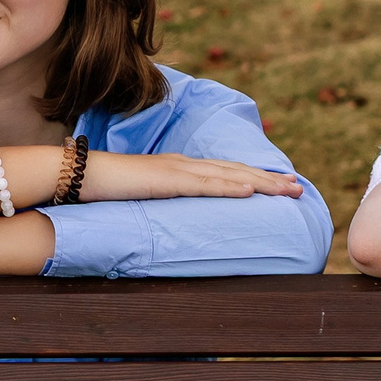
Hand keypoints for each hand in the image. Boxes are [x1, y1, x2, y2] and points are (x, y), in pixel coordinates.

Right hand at [79, 150, 300, 204]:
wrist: (82, 174)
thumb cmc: (107, 187)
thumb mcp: (144, 195)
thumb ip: (163, 200)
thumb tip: (178, 216)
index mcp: (179, 168)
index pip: (225, 170)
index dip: (255, 176)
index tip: (280, 183)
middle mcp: (184, 164)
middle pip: (236, 170)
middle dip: (270, 179)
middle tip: (299, 187)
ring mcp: (177, 170)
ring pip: (229, 175)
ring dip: (261, 182)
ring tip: (287, 189)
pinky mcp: (167, 181)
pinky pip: (205, 185)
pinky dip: (230, 186)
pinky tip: (250, 190)